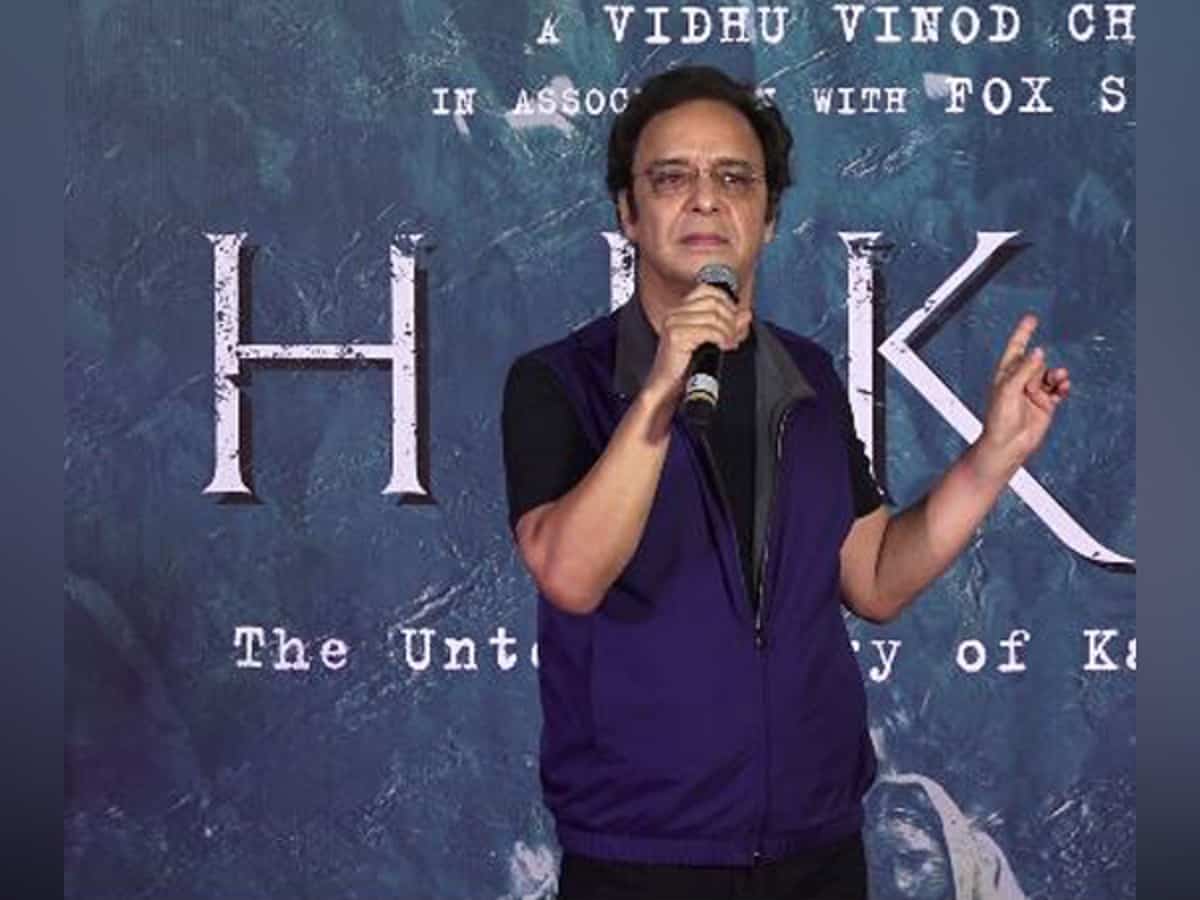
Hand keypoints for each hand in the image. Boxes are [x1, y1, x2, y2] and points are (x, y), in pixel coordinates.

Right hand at [641, 287, 751, 406]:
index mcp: (680, 311)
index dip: (727, 302)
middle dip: (731, 319)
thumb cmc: (684, 368)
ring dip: (728, 331)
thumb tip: (746, 314)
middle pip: (714, 302)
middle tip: (734, 335)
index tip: (734, 320)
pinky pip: (709, 330)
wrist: (667, 388)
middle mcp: (675, 314)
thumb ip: (728, 326)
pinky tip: (722, 347)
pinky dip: (722, 338)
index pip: (708, 291)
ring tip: (729, 343)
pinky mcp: (676, 336)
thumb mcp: (711, 342)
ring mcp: (674, 323)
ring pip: (714, 317)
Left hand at [974, 314, 1070, 476]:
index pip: (1016, 348)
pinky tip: (1063, 387)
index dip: (1023, 333)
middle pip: (1036, 362)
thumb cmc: (999, 420)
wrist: (1007, 445)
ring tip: (1058, 379)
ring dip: (1056, 375)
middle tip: (1034, 382)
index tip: (1031, 318)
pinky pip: (1058, 390)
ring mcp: (1034, 392)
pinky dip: (1062, 387)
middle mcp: (1020, 381)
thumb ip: (1025, 369)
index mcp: (1005, 374)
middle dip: (1040, 367)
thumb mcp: (1008, 389)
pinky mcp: (1045, 404)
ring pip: (1050, 375)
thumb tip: (1038, 352)